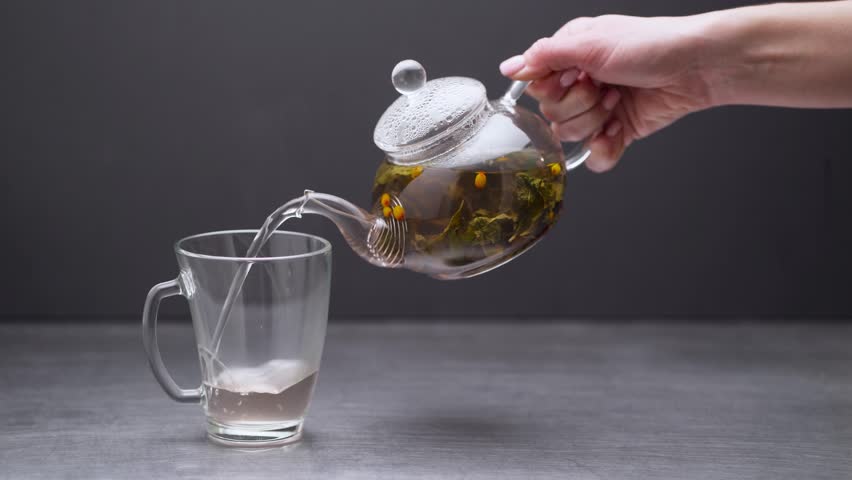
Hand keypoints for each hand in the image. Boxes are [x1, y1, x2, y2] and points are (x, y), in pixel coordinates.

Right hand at [500, 15, 711, 171]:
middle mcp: (580, 83)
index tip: (573, 78)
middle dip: (579, 105)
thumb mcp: (590, 42)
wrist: (696, 68)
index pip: (536, 86)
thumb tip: (509, 68)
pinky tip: (616, 131)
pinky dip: (603, 149)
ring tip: (618, 101)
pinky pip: (593, 156)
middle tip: (603, 87)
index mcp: (570, 57)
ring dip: (595, 121)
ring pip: (570, 137)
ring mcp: (598, 110)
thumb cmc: (651, 45)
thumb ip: (544, 57)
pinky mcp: (617, 132)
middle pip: (550, 114)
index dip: (551, 89)